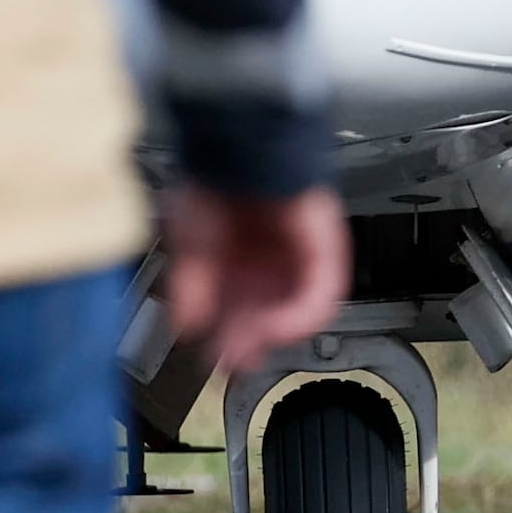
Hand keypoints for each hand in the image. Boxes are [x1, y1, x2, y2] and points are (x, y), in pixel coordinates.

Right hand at [160, 183, 348, 377]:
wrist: (244, 148)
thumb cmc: (216, 182)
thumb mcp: (190, 245)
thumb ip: (190, 288)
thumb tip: (186, 326)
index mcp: (237, 259)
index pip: (236, 311)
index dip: (225, 338)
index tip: (211, 358)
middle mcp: (270, 263)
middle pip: (263, 318)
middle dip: (244, 344)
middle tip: (227, 364)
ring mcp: (299, 261)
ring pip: (292, 313)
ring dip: (268, 335)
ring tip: (247, 349)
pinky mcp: (325, 256)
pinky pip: (318, 298)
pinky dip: (296, 318)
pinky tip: (272, 326)